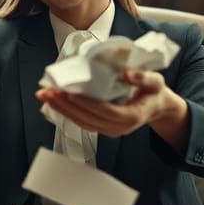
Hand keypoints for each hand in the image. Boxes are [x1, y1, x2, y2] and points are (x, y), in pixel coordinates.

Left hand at [35, 69, 186, 140]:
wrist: (157, 107)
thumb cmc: (155, 93)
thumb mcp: (156, 81)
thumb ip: (143, 78)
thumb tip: (126, 73)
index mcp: (131, 116)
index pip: (104, 110)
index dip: (86, 102)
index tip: (69, 92)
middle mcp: (119, 128)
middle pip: (88, 118)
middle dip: (66, 105)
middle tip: (48, 91)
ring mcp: (110, 131)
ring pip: (82, 122)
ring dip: (62, 109)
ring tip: (46, 96)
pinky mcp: (103, 128)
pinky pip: (82, 122)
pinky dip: (67, 113)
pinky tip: (55, 103)